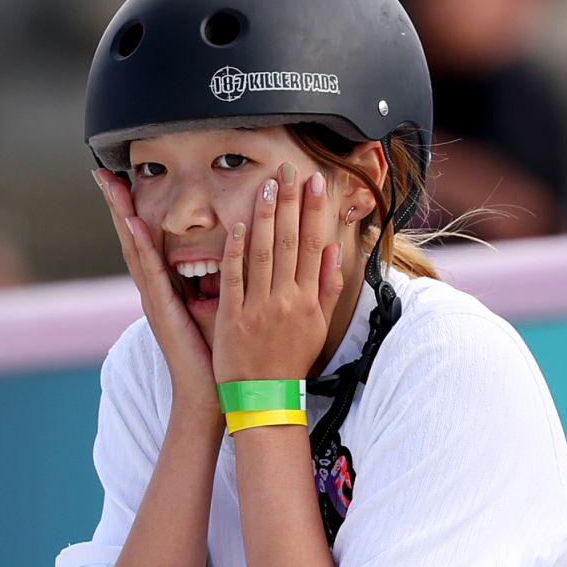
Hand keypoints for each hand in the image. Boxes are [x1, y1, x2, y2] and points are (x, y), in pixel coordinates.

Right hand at [94, 168, 218, 421]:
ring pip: (134, 250)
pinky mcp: (163, 313)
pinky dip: (141, 249)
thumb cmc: (217, 356)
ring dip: (122, 217)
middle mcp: (154, 291)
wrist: (208, 396)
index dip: (133, 209)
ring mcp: (154, 302)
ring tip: (110, 186)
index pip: (146, 240)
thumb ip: (218, 281)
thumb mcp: (217, 308)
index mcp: (165, 289)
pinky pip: (150, 275)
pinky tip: (135, 226)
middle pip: (131, 238)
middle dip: (117, 204)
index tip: (123, 178)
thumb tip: (235, 253)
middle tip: (101, 171)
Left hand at [213, 162, 344, 382]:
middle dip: (290, 201)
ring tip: (267, 184)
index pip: (314, 245)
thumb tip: (335, 251)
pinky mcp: (232, 317)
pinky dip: (236, 250)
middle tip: (289, 168)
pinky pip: (234, 278)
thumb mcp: (318, 326)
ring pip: (263, 253)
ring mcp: (258, 308)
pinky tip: (239, 224)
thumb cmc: (290, 360)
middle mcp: (286, 300)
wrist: (263, 397)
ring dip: (266, 215)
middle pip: (290, 241)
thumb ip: (327, 288)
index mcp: (308, 300)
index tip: (314, 182)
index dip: (314, 211)